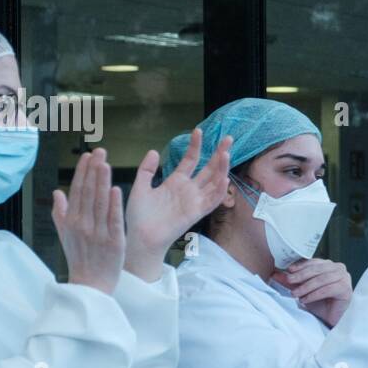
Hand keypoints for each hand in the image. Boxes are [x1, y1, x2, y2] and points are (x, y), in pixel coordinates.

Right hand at [53, 149, 124, 295]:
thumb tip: (58, 192)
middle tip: (99, 151)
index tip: (88, 155)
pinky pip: (113, 221)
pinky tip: (117, 189)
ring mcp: (98, 233)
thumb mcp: (65, 235)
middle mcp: (83, 224)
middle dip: (93, 170)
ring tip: (105, 164)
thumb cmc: (79, 258)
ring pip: (100, 203)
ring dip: (102, 182)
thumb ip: (60, 212)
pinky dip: (114, 206)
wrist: (89, 285)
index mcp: (72, 221)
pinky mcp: (113, 242)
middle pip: (88, 193)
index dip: (83, 172)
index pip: (78, 191)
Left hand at [123, 128, 232, 281]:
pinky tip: (224, 179)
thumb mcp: (140, 187)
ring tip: (226, 153)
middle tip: (228, 138)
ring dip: (222, 168)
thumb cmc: (139, 216)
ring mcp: (194, 201)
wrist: (141, 237)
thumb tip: (154, 151)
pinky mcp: (196, 213)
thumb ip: (147, 170)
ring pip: (214, 182)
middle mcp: (188, 190)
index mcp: (175, 182)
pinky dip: (220, 191)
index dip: (195, 146)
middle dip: (219, 153)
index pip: (190, 160)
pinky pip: (212, 201)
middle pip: (209, 168)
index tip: (197, 131)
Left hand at [273, 258, 352, 326]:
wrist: (331, 319)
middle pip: (317, 269)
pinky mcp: (346, 289)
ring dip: (306, 287)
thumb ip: (291, 281)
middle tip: (289, 281)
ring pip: (321, 279)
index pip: (314, 262)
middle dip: (301, 275)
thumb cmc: (320, 303)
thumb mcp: (302, 290)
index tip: (289, 270)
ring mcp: (344, 277)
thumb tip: (275, 273)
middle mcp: (339, 268)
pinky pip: (327, 289)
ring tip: (295, 294)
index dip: (301, 266)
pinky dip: (314, 294)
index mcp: (330, 265)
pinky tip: (305, 300)